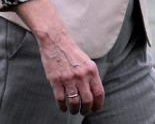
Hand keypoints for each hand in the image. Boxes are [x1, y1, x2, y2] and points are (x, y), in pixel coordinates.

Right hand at [14, 0, 105, 114]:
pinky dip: (63, 107)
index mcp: (91, 70)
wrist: (56, 42)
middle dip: (87, 109)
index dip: (98, 104)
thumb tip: (94, 93)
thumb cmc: (72, 53)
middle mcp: (82, 75)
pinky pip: (61, 100)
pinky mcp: (56, 81)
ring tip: (74, 111)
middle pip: (88, 100)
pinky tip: (64, 108)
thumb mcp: (87, 62)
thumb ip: (91, 76)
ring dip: (74, 110)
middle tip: (84, 112)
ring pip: (74, 102)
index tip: (96, 109)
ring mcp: (68, 79)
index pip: (99, 92)